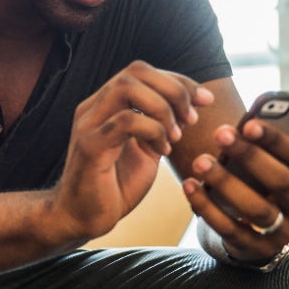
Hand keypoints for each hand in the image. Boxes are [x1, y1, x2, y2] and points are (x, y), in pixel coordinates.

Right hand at [52, 61, 212, 240]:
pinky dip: (153, 131)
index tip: (205, 100)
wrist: (82, 218)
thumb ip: (158, 126)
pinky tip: (161, 151)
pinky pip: (125, 121)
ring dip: (162, 108)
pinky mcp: (90, 146)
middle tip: (192, 118)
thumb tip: (189, 106)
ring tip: (176, 135)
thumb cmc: (114, 186)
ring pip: (126, 88)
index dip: (178, 80)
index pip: (141, 71)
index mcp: (105, 105)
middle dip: (174, 89)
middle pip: (135, 71)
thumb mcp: (144, 150)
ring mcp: (88, 125)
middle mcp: (93, 108)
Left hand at [182, 117, 288, 261]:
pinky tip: (190, 185)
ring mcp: (282, 234)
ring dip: (226, 182)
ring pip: (257, 209)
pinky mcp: (254, 249)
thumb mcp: (285, 164)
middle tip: (221, 133)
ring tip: (200, 161)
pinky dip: (207, 207)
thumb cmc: (269, 185)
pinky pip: (229, 228)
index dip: (276, 140)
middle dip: (250, 156)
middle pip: (281, 182)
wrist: (260, 231)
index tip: (249, 122)